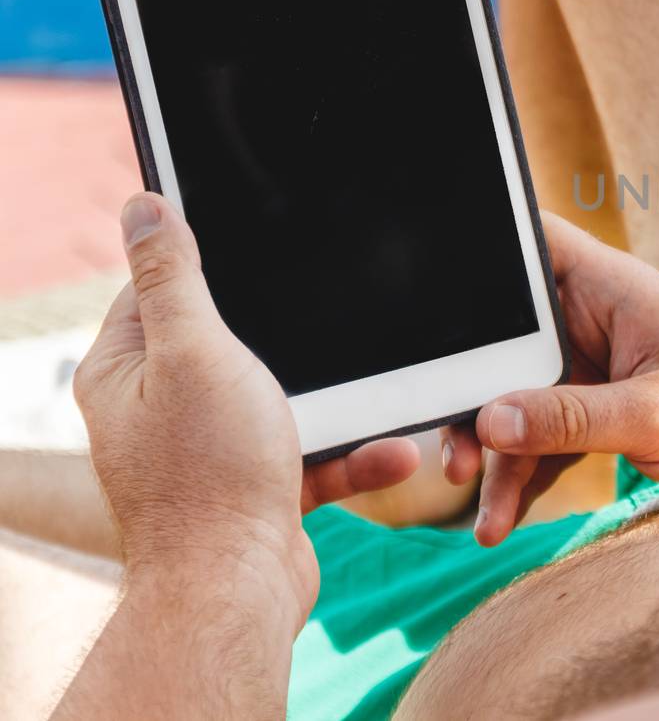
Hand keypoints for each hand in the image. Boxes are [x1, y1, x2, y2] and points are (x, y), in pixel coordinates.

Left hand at [73, 193, 420, 617]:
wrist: (238, 590)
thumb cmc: (209, 473)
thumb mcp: (195, 350)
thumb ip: (174, 276)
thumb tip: (143, 204)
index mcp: (126, 369)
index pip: (160, 287)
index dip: (212, 262)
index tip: (268, 242)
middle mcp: (161, 409)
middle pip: (236, 341)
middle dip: (302, 340)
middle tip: (343, 322)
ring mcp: (212, 451)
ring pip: (289, 400)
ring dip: (348, 404)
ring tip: (393, 404)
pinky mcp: (258, 488)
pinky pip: (316, 453)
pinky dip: (356, 454)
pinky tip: (395, 453)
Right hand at [443, 213, 658, 545]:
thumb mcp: (658, 413)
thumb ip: (572, 415)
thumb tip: (488, 420)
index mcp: (608, 288)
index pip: (527, 243)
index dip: (476, 253)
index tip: (421, 298)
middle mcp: (591, 319)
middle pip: (502, 341)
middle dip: (469, 397)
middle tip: (448, 453)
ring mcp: (592, 365)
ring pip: (515, 399)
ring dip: (494, 454)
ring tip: (481, 514)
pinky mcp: (598, 408)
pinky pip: (542, 437)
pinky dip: (523, 476)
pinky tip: (500, 520)